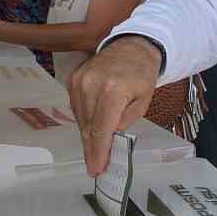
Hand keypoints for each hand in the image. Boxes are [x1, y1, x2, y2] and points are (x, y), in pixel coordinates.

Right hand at [69, 37, 162, 175]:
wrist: (131, 46)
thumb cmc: (142, 75)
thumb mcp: (143, 101)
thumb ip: (125, 121)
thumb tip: (109, 137)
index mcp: (112, 91)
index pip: (102, 129)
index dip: (98, 152)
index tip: (96, 169)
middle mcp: (91, 85)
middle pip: (89, 127)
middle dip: (92, 149)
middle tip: (94, 167)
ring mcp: (79, 81)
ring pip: (81, 119)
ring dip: (88, 136)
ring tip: (94, 150)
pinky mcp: (73, 79)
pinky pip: (76, 108)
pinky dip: (84, 121)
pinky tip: (91, 130)